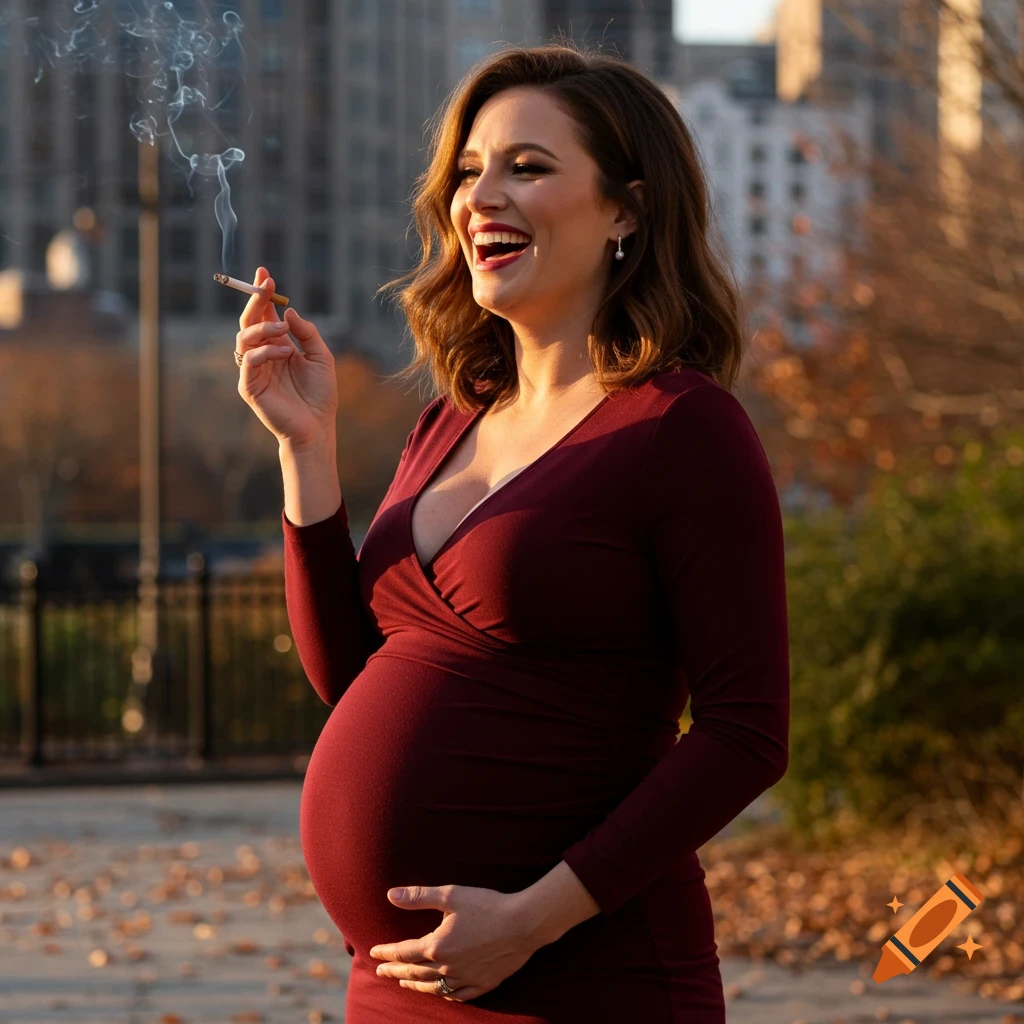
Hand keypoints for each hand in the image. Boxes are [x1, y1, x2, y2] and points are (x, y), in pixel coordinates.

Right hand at [235, 266, 337, 447]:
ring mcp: (253, 371)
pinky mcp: (250, 387)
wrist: (317, 428)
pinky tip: (285, 353)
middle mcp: (262, 355)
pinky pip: (249, 361)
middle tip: (265, 286)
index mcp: (277, 346)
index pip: (264, 316)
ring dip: (263, 329)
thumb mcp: (321, 357)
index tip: (265, 274)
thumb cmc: (320, 395)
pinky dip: (266, 352)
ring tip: (284, 332)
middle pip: (249, 322)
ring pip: (244, 338)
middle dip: (255, 301)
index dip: (262, 295)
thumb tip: (288, 312)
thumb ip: (307, 333)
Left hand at [369, 884, 541, 1002]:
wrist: (523, 923)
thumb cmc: (487, 905)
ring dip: (416, 985)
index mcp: (437, 945)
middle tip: (381, 971)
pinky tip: (441, 992)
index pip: (404, 952)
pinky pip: (459, 994)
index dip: (387, 952)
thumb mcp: (451, 895)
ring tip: (404, 983)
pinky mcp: (484, 983)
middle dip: (395, 971)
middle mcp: (448, 966)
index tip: (374, 952)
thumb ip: (419, 897)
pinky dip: (445, 994)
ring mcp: (466, 977)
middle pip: (415, 972)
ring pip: (434, 987)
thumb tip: (391, 895)